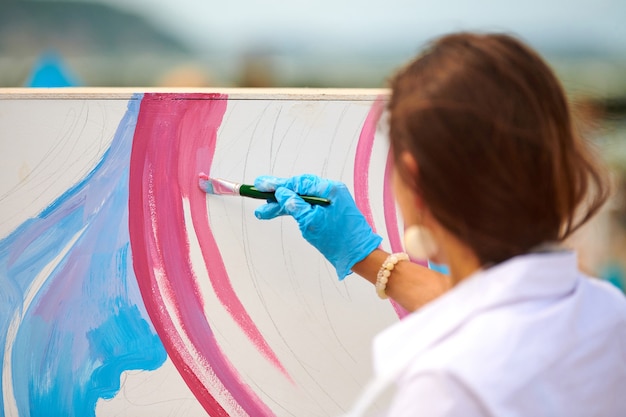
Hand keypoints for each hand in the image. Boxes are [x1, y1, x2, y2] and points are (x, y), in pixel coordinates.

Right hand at [254, 174, 381, 279]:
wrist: (359, 255)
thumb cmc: (339, 240)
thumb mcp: (311, 222)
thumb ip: (294, 205)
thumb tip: (281, 193)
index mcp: (329, 189)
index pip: (298, 182)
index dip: (277, 184)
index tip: (261, 184)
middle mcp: (330, 191)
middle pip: (298, 188)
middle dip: (277, 194)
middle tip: (258, 194)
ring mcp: (330, 201)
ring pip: (301, 198)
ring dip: (282, 204)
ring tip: (264, 211)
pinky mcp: (329, 211)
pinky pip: (307, 206)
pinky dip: (294, 209)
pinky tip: (280, 211)